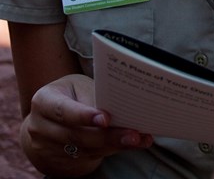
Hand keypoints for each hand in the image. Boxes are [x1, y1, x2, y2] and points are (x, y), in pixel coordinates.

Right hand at [21, 73, 152, 176]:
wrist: (50, 116)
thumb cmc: (71, 94)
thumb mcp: (78, 87)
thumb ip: (93, 96)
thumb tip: (119, 107)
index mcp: (44, 102)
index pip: (63, 110)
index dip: (84, 116)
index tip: (106, 119)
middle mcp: (41, 127)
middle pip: (77, 135)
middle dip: (108, 136)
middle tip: (133, 134)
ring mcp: (48, 148)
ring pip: (85, 150)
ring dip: (115, 145)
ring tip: (138, 140)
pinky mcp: (59, 160)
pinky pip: (89, 157)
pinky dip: (112, 150)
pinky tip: (130, 144)